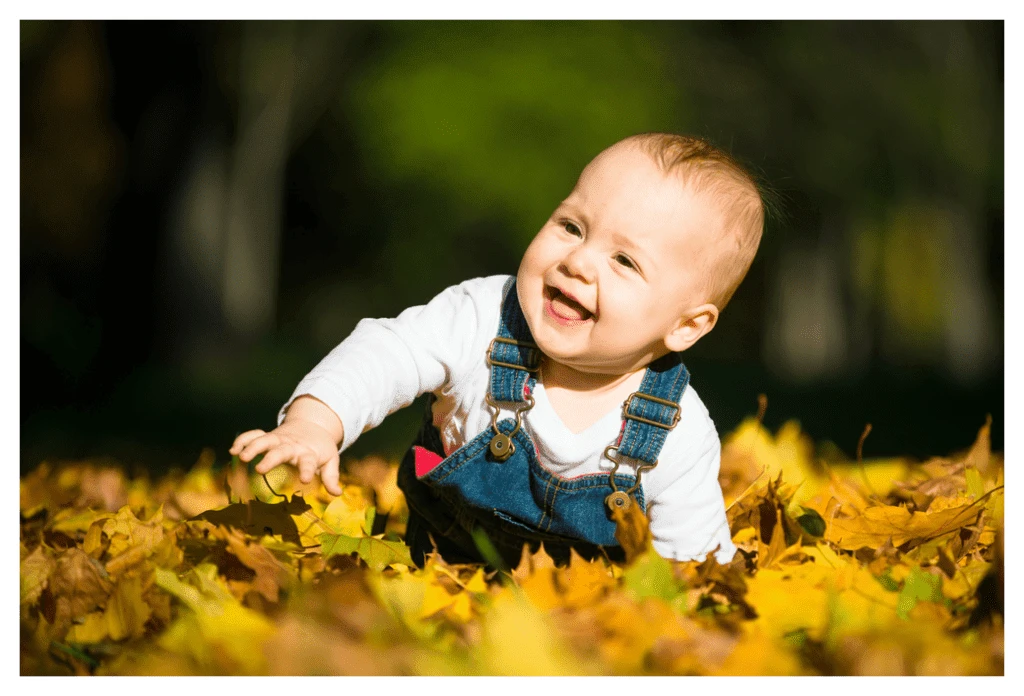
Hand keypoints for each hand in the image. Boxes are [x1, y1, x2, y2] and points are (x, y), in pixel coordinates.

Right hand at [229, 396, 345, 495]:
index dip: (307, 470)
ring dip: (253, 446)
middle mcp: (291, 445)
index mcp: (308, 453)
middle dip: (271, 458)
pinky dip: (244, 440)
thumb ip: (331, 477)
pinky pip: (254, 434)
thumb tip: (338, 493)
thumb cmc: (320, 449)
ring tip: (241, 457)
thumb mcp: (330, 460)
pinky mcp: (268, 436)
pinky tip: (233, 450)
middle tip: (260, 469)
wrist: (312, 425)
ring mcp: (278, 439)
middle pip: (281, 450)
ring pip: (264, 439)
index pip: (309, 462)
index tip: (305, 480)